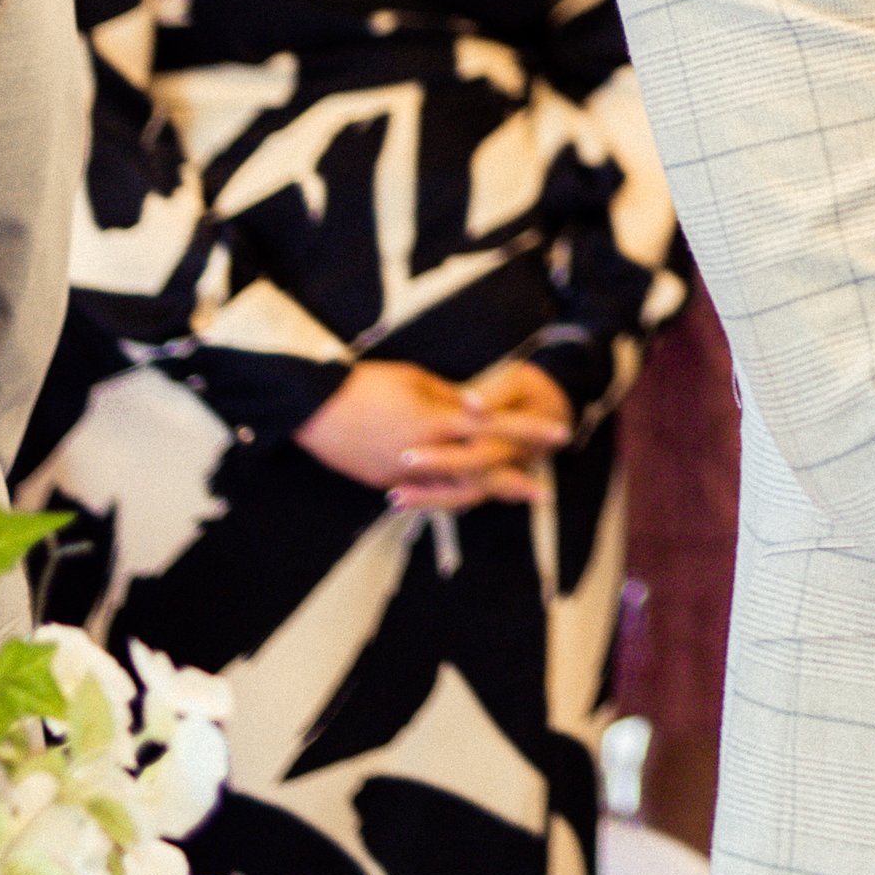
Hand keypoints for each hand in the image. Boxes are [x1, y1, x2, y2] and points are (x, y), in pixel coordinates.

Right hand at [298, 360, 571, 512]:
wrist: (314, 409)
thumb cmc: (367, 383)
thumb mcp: (415, 379)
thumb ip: (449, 399)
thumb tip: (477, 409)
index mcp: (436, 420)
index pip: (494, 426)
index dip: (528, 430)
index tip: (559, 433)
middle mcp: (425, 453)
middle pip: (479, 471)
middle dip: (514, 478)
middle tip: (544, 489)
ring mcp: (404, 474)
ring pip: (454, 489)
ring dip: (485, 492)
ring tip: (513, 495)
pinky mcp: (385, 482)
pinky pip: (425, 491)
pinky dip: (447, 492)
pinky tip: (464, 492)